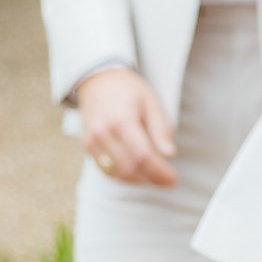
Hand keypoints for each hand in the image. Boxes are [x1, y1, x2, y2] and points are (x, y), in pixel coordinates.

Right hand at [75, 67, 177, 186]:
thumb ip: (160, 129)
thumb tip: (169, 155)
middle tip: (168, 180)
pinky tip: (140, 174)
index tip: (174, 179)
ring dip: (139, 181)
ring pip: (116, 174)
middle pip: (129, 168)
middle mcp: (103, 134)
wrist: (97, 81)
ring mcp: (92, 143)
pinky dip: (124, 177)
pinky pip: (106, 171)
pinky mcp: (88, 148)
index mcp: (121, 121)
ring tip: (156, 177)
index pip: (142, 156)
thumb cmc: (128, 90)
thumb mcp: (151, 102)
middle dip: (152, 179)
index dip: (159, 172)